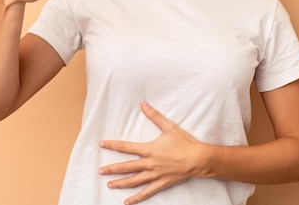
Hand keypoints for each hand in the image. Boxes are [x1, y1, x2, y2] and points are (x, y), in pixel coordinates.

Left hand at [99, 102, 213, 204]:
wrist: (198, 159)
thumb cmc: (184, 143)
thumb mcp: (169, 127)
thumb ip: (155, 116)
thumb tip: (143, 104)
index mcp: (149, 150)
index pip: (126, 147)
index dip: (113, 145)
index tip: (102, 144)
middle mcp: (149, 164)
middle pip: (126, 167)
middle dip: (112, 169)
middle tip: (100, 170)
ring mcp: (155, 175)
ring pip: (134, 181)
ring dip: (120, 183)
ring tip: (109, 185)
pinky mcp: (162, 183)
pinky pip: (146, 192)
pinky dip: (136, 198)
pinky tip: (128, 202)